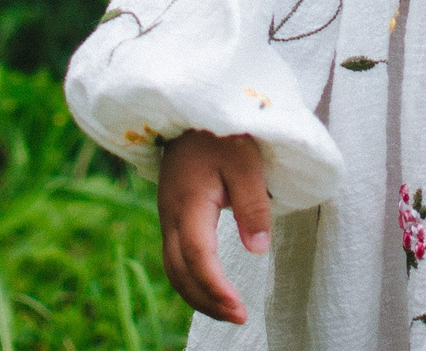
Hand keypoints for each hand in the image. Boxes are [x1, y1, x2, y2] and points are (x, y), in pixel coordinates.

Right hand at [157, 129, 270, 324]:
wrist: (191, 109)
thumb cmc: (223, 133)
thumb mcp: (246, 162)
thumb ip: (252, 205)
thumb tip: (258, 249)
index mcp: (188, 202)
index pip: (197, 256)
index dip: (216, 287)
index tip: (240, 308)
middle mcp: (170, 214)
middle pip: (180, 271)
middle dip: (207, 301)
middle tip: (239, 317)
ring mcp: (166, 215)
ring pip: (173, 269)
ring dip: (197, 295)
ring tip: (228, 311)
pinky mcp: (171, 215)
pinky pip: (173, 258)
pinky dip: (190, 280)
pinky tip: (211, 289)